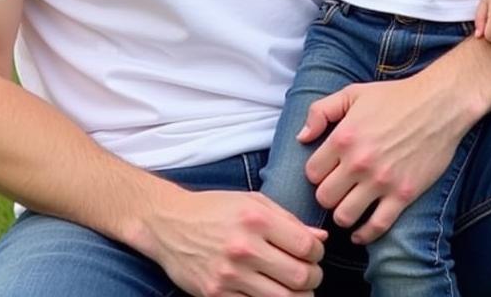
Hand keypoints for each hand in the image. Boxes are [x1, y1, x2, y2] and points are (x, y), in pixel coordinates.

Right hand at [149, 188, 325, 296]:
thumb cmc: (215, 209)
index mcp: (256, 219)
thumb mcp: (252, 202)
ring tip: (294, 288)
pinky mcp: (216, 296)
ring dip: (297, 296)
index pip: (306, 246)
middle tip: (308, 274)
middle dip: (312, 278)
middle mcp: (244, 247)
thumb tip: (321, 239)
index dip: (317, 254)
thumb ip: (288, 219)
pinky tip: (269, 293)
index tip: (312, 254)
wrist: (169, 224)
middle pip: (300, 277)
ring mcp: (230, 275)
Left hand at [299, 71, 472, 244]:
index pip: (311, 172)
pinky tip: (360, 232)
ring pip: (344, 216)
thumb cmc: (394, 97)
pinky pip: (377, 226)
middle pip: (325, 197)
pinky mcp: (403, 195)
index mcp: (343, 137)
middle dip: (327, 195)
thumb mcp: (352, 93)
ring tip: (347, 206)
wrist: (438, 105)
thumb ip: (320, 111)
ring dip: (342, 215)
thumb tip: (301, 137)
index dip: (316, 173)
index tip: (325, 171)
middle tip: (336, 189)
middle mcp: (359, 162)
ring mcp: (381, 181)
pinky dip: (365, 235)